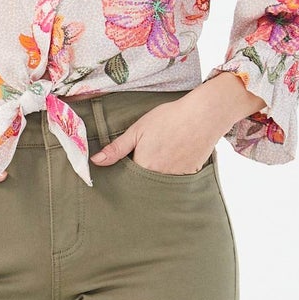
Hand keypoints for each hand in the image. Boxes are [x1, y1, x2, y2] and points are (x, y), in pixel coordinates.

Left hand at [90, 73, 263, 171]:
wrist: (203, 115)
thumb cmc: (169, 118)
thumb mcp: (138, 129)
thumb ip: (116, 148)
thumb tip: (95, 162)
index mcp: (143, 166)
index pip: (127, 180)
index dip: (125, 174)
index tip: (126, 166)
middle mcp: (159, 177)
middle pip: (144, 185)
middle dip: (140, 179)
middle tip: (145, 160)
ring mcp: (176, 178)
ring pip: (160, 185)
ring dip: (156, 177)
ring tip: (160, 159)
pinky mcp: (190, 175)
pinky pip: (176, 182)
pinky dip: (172, 175)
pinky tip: (174, 159)